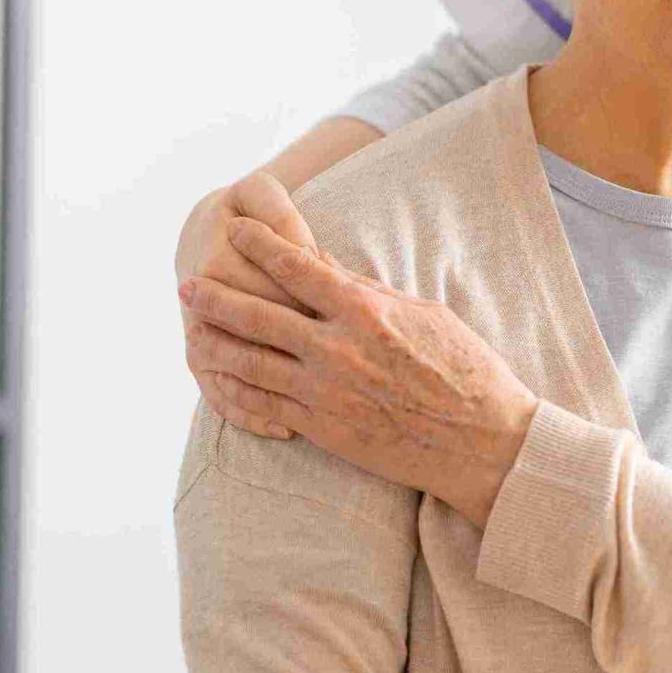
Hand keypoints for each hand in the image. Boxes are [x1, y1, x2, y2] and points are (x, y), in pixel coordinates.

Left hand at [177, 217, 539, 524]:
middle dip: (216, 296)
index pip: (296, 267)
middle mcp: (336, 348)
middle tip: (189, 284)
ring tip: (191, 329)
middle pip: (256, 315)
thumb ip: (371, 293)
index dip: (260, 245)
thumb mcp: (425, 314)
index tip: (236, 229)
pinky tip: (219, 377)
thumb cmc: (466, 370)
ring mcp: (324, 391)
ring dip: (213, 342)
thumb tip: (330, 269)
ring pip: (249, 362)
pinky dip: (235, 387)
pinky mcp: (321, 428)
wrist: (482, 442)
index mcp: (365, 311)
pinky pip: (263, 404)